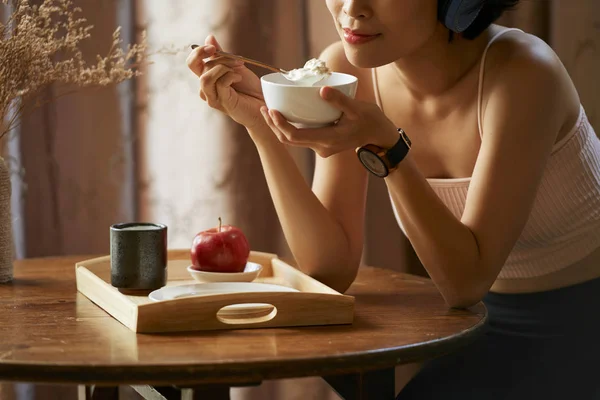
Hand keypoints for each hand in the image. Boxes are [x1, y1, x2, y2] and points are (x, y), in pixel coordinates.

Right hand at [186, 35, 265, 129]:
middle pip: (197, 67)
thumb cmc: (249, 87)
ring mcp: (213, 97)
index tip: (213, 47)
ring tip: (238, 71)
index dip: (198, 52)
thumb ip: (220, 54)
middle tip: (237, 61)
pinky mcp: (223, 103)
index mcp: (207, 77)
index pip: (192, 63)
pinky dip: (231, 76)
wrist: (263, 102)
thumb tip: (209, 38)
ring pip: (205, 78)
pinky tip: (239, 78)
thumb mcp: (234, 65)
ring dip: (223, 68)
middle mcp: (206, 88)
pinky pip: (220, 84)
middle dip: (219, 58)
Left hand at [260, 86, 398, 157]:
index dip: (280, 124)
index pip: (295, 136)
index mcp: (328, 140)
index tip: (271, 110)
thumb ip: (340, 100)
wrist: (380, 136)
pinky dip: (289, 128)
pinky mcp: (322, 144)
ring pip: (293, 141)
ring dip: (279, 127)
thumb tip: (323, 90)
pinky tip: (284, 115)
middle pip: (289, 140)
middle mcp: (321, 148)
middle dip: (274, 125)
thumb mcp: (358, 108)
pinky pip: (301, 138)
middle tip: (263, 108)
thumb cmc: (371, 120)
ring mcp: (321, 148)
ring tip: (268, 110)